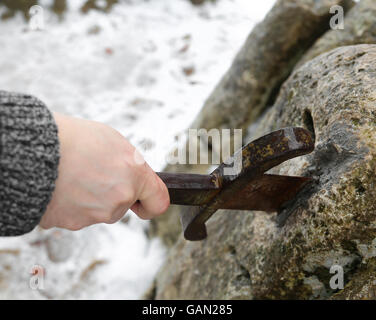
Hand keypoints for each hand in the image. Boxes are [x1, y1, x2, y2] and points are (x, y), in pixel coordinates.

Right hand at [40, 112, 169, 230]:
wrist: (34, 152)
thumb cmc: (74, 139)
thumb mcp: (114, 141)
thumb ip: (132, 165)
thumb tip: (135, 178)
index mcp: (134, 176)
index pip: (158, 202)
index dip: (151, 202)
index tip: (144, 201)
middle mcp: (119, 199)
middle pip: (124, 205)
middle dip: (115, 192)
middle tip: (95, 171)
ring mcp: (96, 215)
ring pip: (102, 210)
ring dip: (94, 197)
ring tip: (76, 175)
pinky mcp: (73, 224)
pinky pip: (81, 214)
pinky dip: (75, 204)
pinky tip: (64, 186)